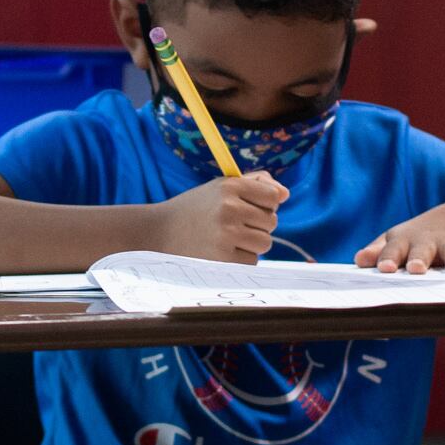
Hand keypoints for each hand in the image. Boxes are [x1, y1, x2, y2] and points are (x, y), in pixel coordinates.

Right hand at [149, 171, 288, 263]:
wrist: (160, 232)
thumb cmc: (197, 208)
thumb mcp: (221, 187)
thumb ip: (255, 184)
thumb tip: (285, 194)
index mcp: (230, 187)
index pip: (273, 196)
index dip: (266, 203)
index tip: (251, 206)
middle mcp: (229, 208)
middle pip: (272, 221)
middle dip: (258, 224)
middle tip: (233, 224)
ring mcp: (225, 235)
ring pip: (265, 243)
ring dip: (252, 243)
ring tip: (228, 238)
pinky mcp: (222, 259)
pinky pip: (252, 261)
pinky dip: (241, 259)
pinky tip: (222, 251)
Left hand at [356, 201, 444, 273]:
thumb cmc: (415, 240)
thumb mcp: (395, 241)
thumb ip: (377, 251)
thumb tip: (357, 261)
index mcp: (404, 242)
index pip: (392, 250)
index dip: (386, 258)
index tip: (381, 269)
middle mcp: (427, 241)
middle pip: (421, 249)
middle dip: (418, 259)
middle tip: (415, 269)